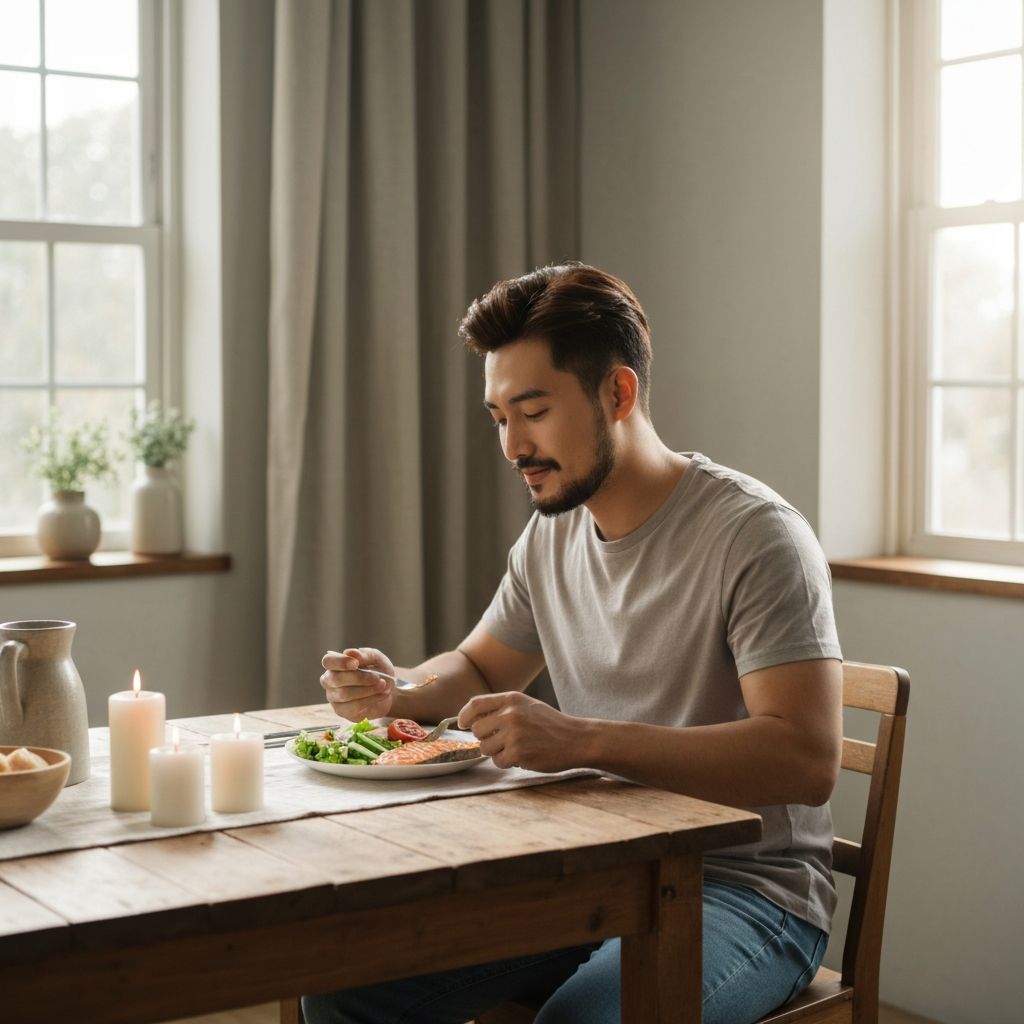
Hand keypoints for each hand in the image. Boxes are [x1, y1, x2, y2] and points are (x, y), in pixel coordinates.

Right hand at [320, 647, 396, 720]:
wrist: (388, 691)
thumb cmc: (378, 672)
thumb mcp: (377, 659)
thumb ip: (365, 655)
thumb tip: (350, 652)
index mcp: (336, 664)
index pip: (328, 661)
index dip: (340, 662)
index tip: (356, 664)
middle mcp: (330, 681)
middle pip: (335, 679)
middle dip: (359, 678)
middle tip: (377, 677)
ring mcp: (334, 697)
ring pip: (344, 694)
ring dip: (367, 689)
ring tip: (383, 685)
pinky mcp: (343, 711)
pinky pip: (353, 707)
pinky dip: (371, 699)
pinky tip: (382, 694)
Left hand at [457, 690, 581, 771]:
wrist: (576, 739)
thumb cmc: (551, 724)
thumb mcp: (528, 706)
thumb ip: (504, 709)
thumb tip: (474, 720)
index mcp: (512, 699)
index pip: (476, 704)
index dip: (464, 715)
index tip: (462, 724)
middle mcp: (510, 714)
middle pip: (477, 730)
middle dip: (485, 738)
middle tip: (501, 741)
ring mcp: (513, 734)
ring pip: (485, 748)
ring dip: (497, 752)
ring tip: (515, 749)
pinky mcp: (518, 753)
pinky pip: (498, 762)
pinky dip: (507, 763)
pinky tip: (522, 757)